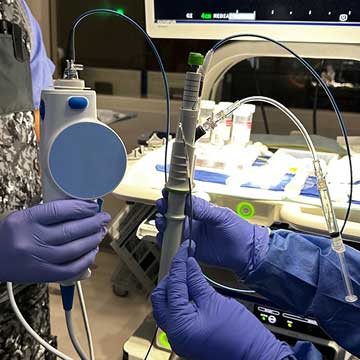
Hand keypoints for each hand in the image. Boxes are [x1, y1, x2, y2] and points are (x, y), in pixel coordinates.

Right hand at [0, 200, 109, 282]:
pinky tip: (93, 250)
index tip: (93, 206)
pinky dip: (86, 260)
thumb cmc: (10, 234)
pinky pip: (70, 269)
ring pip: (73, 250)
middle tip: (104, 218)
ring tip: (101, 232)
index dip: (81, 208)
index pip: (59, 210)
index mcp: (25, 220)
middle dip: (93, 223)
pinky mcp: (42, 275)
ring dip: (92, 240)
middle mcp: (31, 240)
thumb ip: (48, 214)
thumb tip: (81, 209)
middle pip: (70, 230)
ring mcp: (37, 259)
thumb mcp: (23, 217)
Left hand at [151, 242, 292, 359]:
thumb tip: (188, 264)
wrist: (257, 357)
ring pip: (166, 306)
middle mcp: (174, 333)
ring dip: (175, 288)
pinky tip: (191, 288)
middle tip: (184, 263)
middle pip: (161, 297)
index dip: (179, 264)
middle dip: (171, 278)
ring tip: (188, 274)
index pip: (173, 286)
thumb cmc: (240, 335)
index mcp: (179, 324)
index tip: (184, 250)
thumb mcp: (215, 302)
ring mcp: (180, 337)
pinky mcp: (188, 337)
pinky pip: (176, 314)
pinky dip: (181, 299)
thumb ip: (197, 282)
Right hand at [156, 194, 269, 277]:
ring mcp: (190, 234)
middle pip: (171, 213)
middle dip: (164, 208)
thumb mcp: (221, 216)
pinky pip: (173, 244)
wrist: (246, 253)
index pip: (182, 200)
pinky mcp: (189, 248)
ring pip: (169, 228)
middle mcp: (192, 221)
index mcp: (200, 210)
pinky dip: (165, 240)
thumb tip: (186, 201)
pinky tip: (163, 237)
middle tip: (162, 206)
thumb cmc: (238, 230)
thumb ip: (203, 210)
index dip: (172, 196)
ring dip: (162, 224)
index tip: (166, 192)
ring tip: (161, 222)